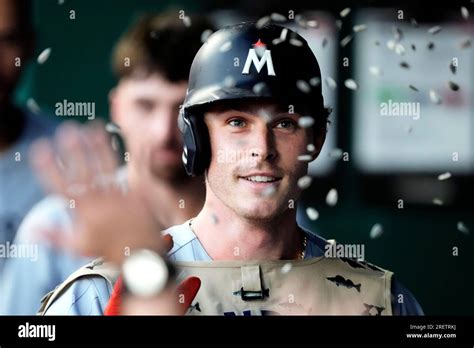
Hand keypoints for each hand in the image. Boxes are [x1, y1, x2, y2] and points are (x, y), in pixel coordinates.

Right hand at [30, 121, 165, 262]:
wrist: (141, 255)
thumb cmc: (109, 250)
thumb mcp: (79, 245)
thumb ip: (55, 235)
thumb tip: (33, 229)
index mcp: (84, 212)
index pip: (61, 186)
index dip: (49, 167)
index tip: (41, 149)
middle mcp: (101, 201)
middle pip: (85, 171)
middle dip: (75, 150)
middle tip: (67, 129)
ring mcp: (120, 196)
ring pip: (107, 167)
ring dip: (99, 146)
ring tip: (92, 127)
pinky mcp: (137, 194)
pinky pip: (134, 171)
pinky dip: (132, 155)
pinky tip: (130, 142)